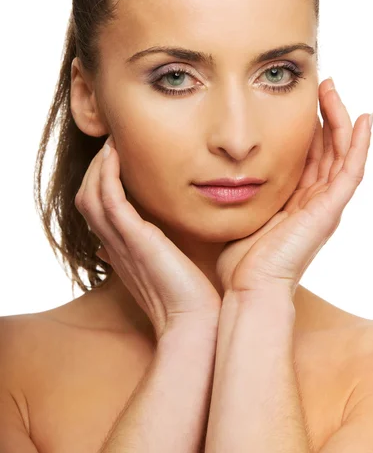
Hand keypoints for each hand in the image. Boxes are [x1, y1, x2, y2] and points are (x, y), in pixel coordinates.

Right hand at [75, 136, 220, 340]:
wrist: (193, 322)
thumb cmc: (185, 298)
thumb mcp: (162, 272)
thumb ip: (147, 253)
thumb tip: (129, 243)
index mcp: (120, 250)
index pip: (95, 210)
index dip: (99, 183)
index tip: (115, 159)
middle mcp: (114, 245)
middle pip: (86, 198)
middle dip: (95, 169)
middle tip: (111, 144)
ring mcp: (121, 242)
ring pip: (91, 196)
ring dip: (99, 166)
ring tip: (112, 144)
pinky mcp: (134, 239)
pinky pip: (110, 200)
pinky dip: (108, 175)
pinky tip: (116, 155)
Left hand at [215, 77, 372, 300]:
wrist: (249, 288)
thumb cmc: (240, 259)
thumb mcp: (242, 213)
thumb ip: (243, 192)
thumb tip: (225, 170)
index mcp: (296, 201)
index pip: (309, 155)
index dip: (309, 127)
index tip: (301, 100)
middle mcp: (315, 200)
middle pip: (329, 149)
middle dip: (326, 115)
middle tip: (322, 85)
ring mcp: (326, 205)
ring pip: (342, 153)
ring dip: (340, 119)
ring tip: (333, 90)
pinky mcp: (330, 210)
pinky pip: (351, 171)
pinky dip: (359, 145)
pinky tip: (362, 120)